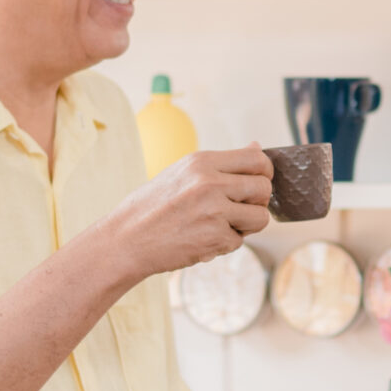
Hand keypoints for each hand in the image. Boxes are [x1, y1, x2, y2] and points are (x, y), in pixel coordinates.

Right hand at [115, 145, 271, 277]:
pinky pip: (239, 241)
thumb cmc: (153, 205)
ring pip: (261, 217)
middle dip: (257, 202)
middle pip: (264, 189)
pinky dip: (225, 243)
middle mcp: (210, 183)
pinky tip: (202, 238)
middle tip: (238, 209)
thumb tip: (257, 147)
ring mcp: (214, 211)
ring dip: (246, 225)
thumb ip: (222, 163)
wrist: (126, 239)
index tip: (257, 182)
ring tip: (221, 224)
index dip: (264, 173)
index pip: (257, 160)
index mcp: (202, 162)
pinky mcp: (214, 238)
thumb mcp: (183, 173)